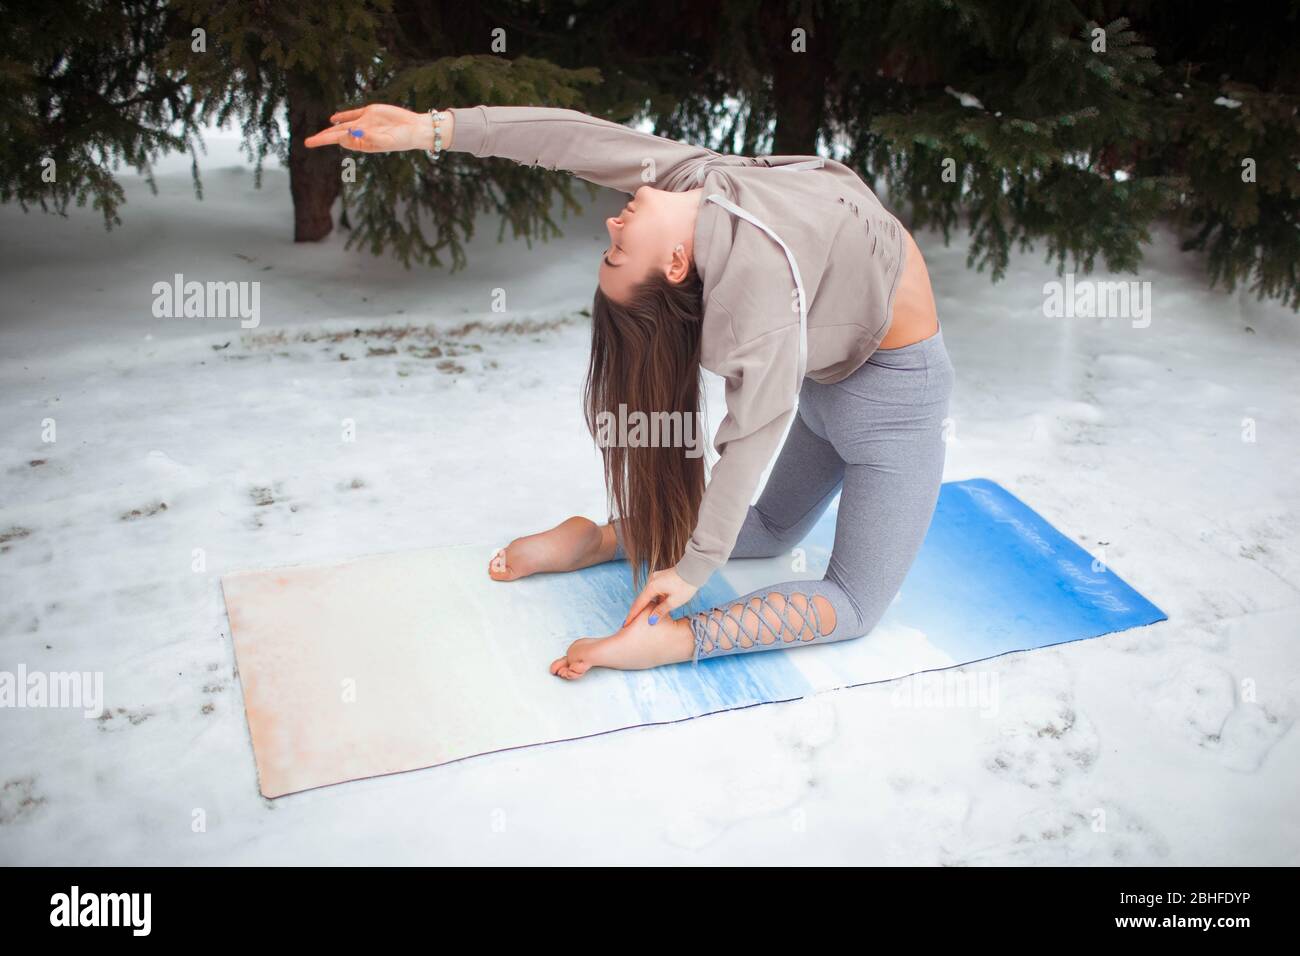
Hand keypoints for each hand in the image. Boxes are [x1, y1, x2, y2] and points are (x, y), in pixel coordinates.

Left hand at [304, 104, 452, 153]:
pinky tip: (333, 119)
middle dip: (322, 138)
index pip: (339, 140)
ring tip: (319, 135)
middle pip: (337, 135)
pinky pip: (352, 114)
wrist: (414, 129)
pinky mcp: (370, 113)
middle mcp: (360, 133)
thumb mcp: (384, 140)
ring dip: (330, 129)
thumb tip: (346, 134)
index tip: (313, 141)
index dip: (325, 139)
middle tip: (308, 142)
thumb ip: (366, 138)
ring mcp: (364, 123)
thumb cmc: (402, 139)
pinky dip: (342, 116)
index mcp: (362, 142)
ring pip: (343, 125)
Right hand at [623, 568, 697, 627]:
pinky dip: (652, 599)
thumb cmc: (686, 585)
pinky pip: (653, 591)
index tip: (626, 624)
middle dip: (636, 611)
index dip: (633, 615)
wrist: (694, 569)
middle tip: (630, 623)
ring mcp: (656, 578)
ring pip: (648, 595)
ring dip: (645, 605)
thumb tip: (651, 620)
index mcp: (652, 587)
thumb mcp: (674, 601)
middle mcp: (651, 581)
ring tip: (640, 617)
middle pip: (642, 599)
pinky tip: (653, 607)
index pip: (639, 604)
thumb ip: (661, 611)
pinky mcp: (660, 578)